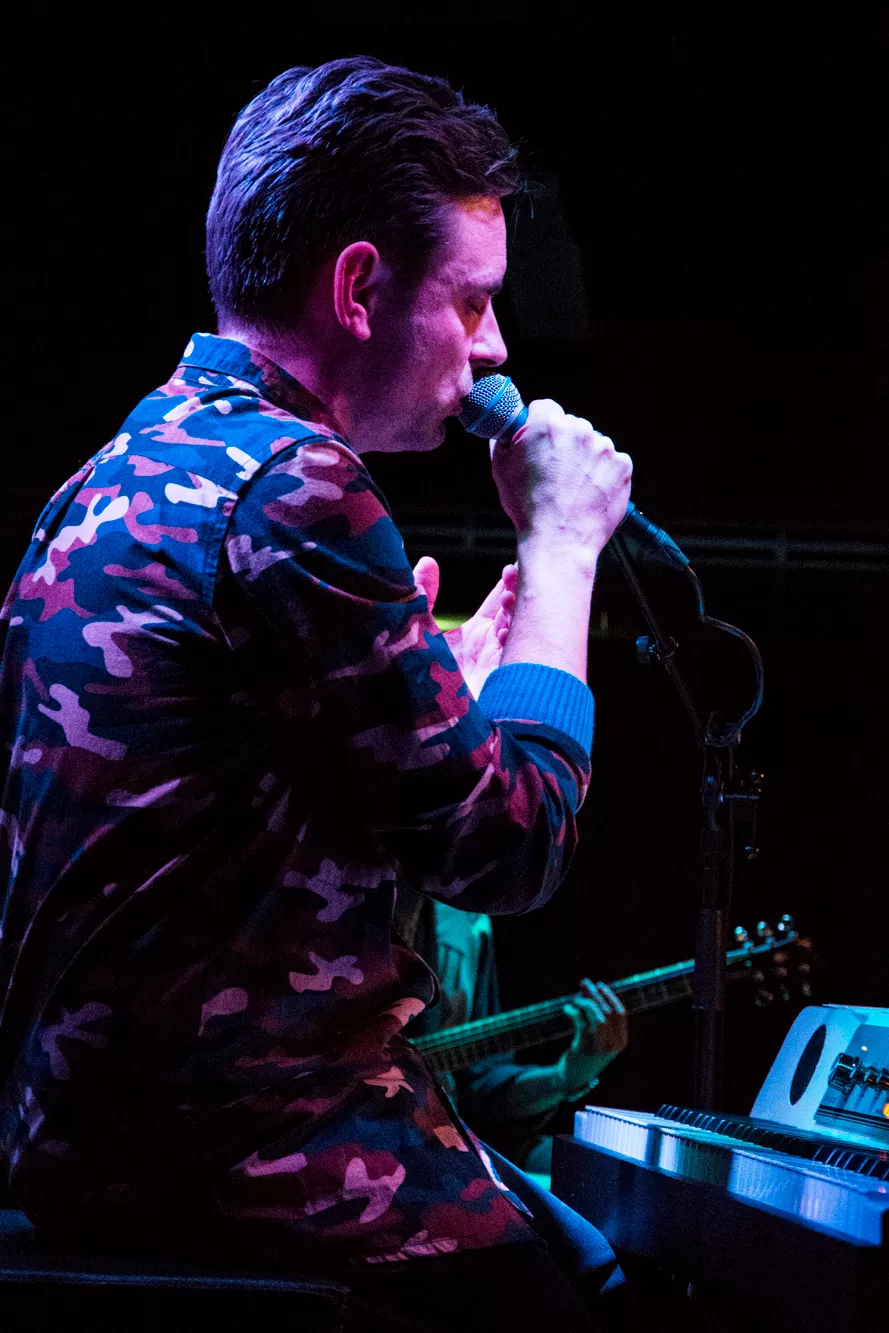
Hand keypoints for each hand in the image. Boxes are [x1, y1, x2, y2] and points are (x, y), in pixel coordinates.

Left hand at [413, 557, 516, 697]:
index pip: (498, 602)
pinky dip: (512, 642)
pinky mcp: (500, 683)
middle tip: (515, 573)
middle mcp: (490, 649)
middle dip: (518, 593)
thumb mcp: (416, 628)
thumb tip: (428, 561)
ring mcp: (499, 666)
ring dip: (517, 615)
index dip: (508, 582)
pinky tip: (502, 631)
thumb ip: (423, 596)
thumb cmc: (413, 676)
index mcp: (472, 635)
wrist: (411, 721)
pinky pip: (516, 658)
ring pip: (519, 633)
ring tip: (509, 598)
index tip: (513, 565)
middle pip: (514, 614)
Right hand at [491, 400, 632, 560]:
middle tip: (555, 472)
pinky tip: (589, 492)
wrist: (559, 541)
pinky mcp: (622, 466)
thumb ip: (503, 440)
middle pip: (571, 426)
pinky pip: (612, 463)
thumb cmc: (528, 509)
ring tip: (573, 488)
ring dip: (585, 459)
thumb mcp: (501, 470)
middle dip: (564, 444)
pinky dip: (603, 475)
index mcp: (547, 425)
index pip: (545, 408)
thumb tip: (506, 429)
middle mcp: (579, 430)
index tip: (540, 442)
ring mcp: (604, 447)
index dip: (539, 426)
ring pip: (593, 444)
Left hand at [559, 980, 628, 1095]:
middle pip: (607, 1012)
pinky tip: (567, 1008)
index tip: (599, 985)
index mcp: (621, 1041)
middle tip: (584, 983)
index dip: (610, 996)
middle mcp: (613, 1045)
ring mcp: (599, 1048)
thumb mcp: (602, 1038)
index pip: (620, 1013)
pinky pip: (580, 1023)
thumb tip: (594, 989)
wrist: (574, 1076)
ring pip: (596, 1016)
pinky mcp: (583, 1049)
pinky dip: (573, 1011)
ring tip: (575, 998)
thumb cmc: (588, 1051)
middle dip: (595, 994)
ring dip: (584, 1002)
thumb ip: (603, 1018)